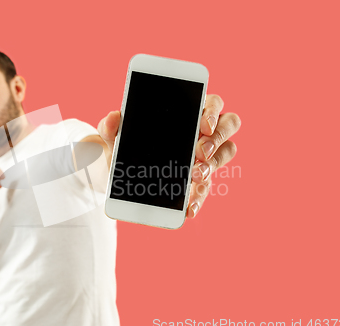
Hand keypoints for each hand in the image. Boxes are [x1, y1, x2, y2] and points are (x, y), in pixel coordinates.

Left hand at [98, 94, 240, 220]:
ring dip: (215, 164)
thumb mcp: (115, 134)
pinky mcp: (200, 179)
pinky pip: (208, 187)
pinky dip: (200, 198)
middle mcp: (204, 130)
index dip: (212, 112)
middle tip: (200, 153)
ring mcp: (206, 155)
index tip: (203, 125)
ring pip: (227, 152)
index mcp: (189, 110)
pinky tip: (189, 208)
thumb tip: (113, 118)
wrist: (121, 169)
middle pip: (228, 124)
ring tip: (195, 175)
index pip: (212, 103)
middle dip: (217, 139)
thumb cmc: (127, 141)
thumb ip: (111, 125)